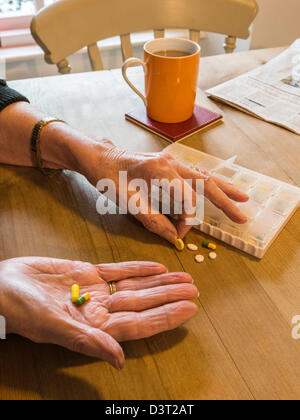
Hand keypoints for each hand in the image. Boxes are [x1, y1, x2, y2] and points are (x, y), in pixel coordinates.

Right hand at [0, 257, 197, 368]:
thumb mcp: (54, 327)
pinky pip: (119, 270)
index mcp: (96, 328)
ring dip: (160, 282)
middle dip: (169, 296)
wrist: (3, 286)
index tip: (190, 308)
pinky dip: (138, 268)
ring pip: (136, 285)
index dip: (165, 317)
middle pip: (143, 303)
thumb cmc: (23, 311)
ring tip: (184, 277)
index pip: (140, 323)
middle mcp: (100, 310)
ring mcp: (95, 290)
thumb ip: (88, 342)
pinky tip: (157, 267)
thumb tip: (119, 360)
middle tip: (195, 289)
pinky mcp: (87, 272)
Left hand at [84, 141, 248, 244]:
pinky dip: (210, 183)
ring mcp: (172, 162)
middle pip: (206, 184)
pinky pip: (195, 175)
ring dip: (223, 189)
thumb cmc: (109, 177)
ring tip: (243, 198)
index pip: (187, 202)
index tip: (176, 235)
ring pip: (204, 177)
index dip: (186, 223)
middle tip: (243, 216)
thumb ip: (153, 220)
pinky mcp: (169, 165)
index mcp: (162, 171)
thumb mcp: (127, 202)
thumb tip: (173, 237)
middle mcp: (172, 163)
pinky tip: (219, 187)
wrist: (99, 156)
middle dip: (225, 201)